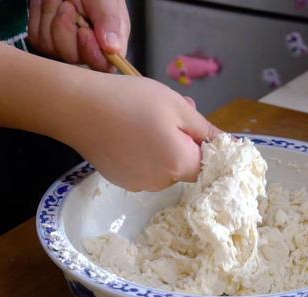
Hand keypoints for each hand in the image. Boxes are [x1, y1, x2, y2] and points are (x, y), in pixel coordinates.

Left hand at [27, 0, 129, 71]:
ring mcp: (64, 46)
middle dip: (66, 26)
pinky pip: (37, 37)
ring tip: (61, 0)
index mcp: (109, 42)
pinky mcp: (45, 40)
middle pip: (72, 57)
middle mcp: (88, 48)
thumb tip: (113, 49)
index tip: (84, 32)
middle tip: (70, 4)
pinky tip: (49, 4)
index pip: (103, 65)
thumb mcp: (106, 0)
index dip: (90, 53)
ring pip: (51, 46)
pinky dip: (40, 15)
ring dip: (52, 15)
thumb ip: (110, 21)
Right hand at [58, 75, 220, 191]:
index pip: (209, 165)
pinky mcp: (120, 180)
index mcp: (180, 165)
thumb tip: (229, 146)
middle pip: (185, 165)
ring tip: (143, 120)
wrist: (78, 107)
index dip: (206, 145)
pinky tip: (127, 132)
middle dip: (182, 142)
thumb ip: (206, 131)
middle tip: (168, 113)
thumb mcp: (177, 107)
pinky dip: (142, 153)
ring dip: (162, 147)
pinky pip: (143, 168)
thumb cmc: (131, 101)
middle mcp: (161, 183)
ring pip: (164, 166)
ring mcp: (138, 184)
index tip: (194, 126)